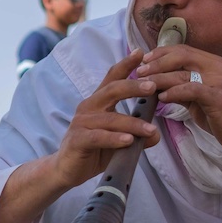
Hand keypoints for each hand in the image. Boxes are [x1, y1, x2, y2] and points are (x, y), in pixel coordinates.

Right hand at [49, 50, 161, 188]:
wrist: (67, 169)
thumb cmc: (93, 150)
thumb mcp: (118, 139)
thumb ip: (136, 134)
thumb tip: (154, 134)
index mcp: (98, 102)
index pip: (112, 78)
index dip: (126, 64)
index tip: (141, 52)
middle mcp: (89, 107)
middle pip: (112, 90)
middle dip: (133, 86)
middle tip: (153, 86)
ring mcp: (81, 123)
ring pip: (110, 118)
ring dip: (132, 123)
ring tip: (150, 130)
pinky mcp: (78, 140)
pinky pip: (98, 137)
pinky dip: (115, 138)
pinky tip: (128, 141)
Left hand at [134, 45, 221, 155]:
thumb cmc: (221, 116)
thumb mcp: (199, 98)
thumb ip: (182, 88)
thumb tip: (158, 84)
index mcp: (213, 63)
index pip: (183, 50)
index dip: (161, 53)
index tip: (143, 61)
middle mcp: (217, 67)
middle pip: (181, 55)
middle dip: (156, 62)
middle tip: (138, 71)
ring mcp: (219, 80)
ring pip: (183, 73)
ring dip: (159, 78)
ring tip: (143, 84)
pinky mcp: (218, 97)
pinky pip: (191, 90)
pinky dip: (174, 92)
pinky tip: (161, 98)